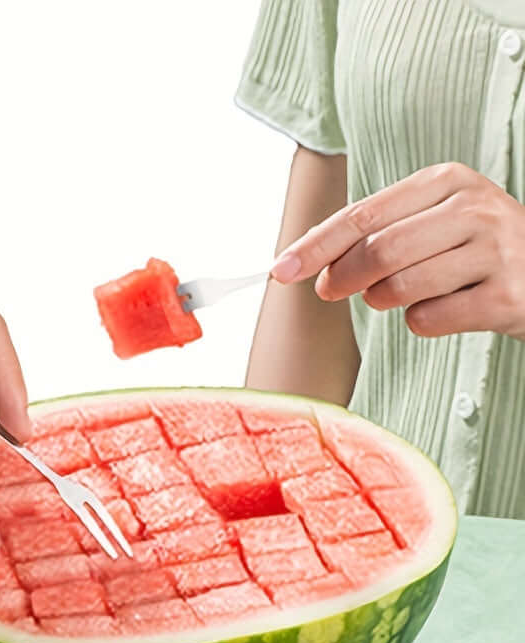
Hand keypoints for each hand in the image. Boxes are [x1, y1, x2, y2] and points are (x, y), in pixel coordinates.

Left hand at [270, 162, 524, 339]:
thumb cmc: (473, 248)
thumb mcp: (431, 221)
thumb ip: (375, 233)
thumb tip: (312, 264)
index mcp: (446, 181)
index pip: (362, 216)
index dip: (314, 246)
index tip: (280, 271)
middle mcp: (475, 208)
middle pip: (378, 251)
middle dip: (341, 278)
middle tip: (329, 289)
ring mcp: (497, 251)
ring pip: (400, 288)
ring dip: (384, 300)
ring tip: (400, 293)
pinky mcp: (506, 297)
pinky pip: (429, 320)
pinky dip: (420, 323)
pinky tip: (443, 308)